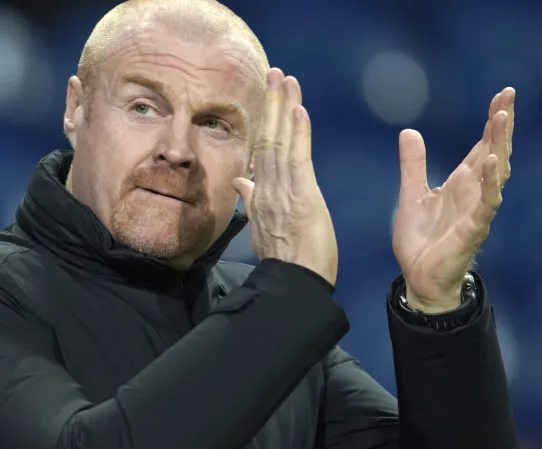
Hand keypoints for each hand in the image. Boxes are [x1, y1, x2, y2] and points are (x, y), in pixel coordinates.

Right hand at [233, 68, 337, 285]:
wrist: (294, 284)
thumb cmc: (286, 261)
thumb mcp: (263, 228)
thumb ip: (251, 200)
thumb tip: (240, 180)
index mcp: (260, 195)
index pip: (262, 150)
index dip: (265, 120)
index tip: (268, 96)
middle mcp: (267, 188)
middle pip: (268, 138)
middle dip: (271, 104)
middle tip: (274, 72)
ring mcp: (282, 191)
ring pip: (280, 141)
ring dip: (283, 108)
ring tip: (285, 79)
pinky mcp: (301, 196)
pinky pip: (298, 158)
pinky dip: (298, 133)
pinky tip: (298, 109)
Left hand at [392, 87, 514, 312]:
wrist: (418, 279)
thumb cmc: (421, 241)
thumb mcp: (411, 194)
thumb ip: (413, 165)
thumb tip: (410, 132)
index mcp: (462, 183)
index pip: (482, 145)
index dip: (492, 121)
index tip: (502, 94)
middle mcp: (474, 193)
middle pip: (494, 152)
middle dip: (502, 125)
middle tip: (508, 96)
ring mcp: (477, 210)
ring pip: (496, 173)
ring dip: (499, 146)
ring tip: (502, 118)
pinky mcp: (473, 229)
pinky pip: (486, 203)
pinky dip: (489, 182)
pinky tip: (490, 162)